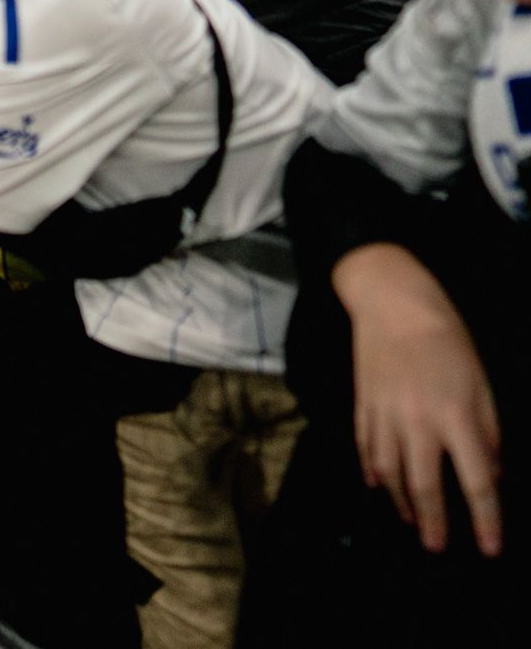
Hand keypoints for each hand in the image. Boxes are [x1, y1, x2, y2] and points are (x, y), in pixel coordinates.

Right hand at [337, 245, 503, 556]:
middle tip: (437, 548)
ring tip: (412, 521)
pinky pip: (366, 449)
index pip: (476, 480)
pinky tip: (378, 484)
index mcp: (456, 416)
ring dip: (401, 503)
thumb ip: (488, 431)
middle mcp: (417, 422)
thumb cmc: (447, 339)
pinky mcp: (362, 406)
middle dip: (434, 522)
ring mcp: (384, 415)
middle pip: (424, 486)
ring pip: (389, 474)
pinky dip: (372, 471)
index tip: (489, 546)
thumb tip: (490, 471)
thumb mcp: (482, 383)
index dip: (485, 518)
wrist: (391, 303)